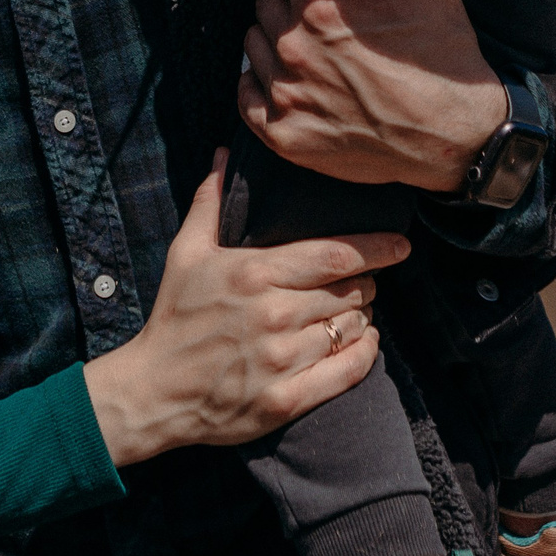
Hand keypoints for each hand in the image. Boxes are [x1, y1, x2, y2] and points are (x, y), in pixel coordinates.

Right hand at [83, 157, 406, 465]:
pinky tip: (365, 342)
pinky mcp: (286, 399)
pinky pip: (347, 372)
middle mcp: (274, 314)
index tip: (402, 245)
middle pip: (351, 292)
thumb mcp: (186, 253)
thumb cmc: (174, 317)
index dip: (377, 249)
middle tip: (365, 282)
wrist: (153, 391)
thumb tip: (224, 156)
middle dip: (368, 284)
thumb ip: (210, 202)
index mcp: (255, 273)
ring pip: (352, 329)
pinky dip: (366, 354)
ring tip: (356, 312)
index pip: (336, 256)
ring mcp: (281, 360)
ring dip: (363, 318)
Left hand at [239, 0, 506, 195]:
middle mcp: (294, 49)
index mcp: (319, 5)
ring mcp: (286, 97)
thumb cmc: (444, 51)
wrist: (458, 136)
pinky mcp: (284, 137)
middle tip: (317, 4)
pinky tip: (287, 79)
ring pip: (252, 45)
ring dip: (272, 38)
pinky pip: (244, 97)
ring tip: (306, 42)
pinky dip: (259, 87)